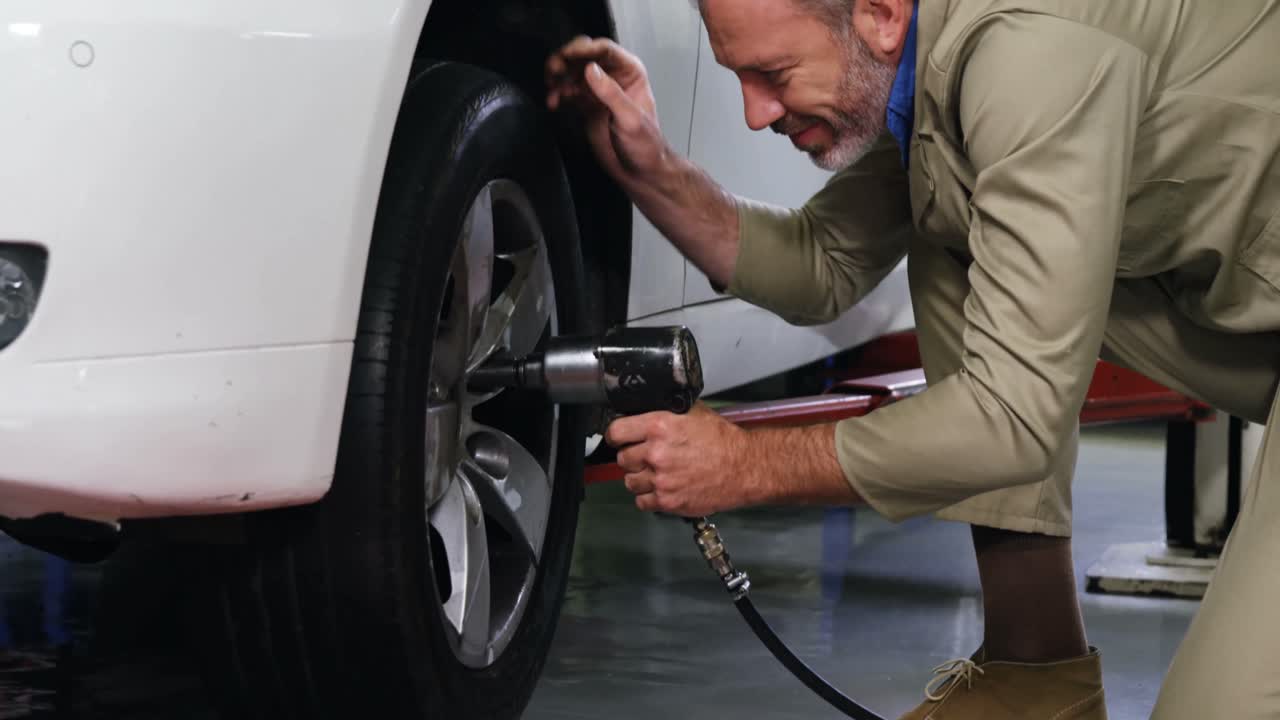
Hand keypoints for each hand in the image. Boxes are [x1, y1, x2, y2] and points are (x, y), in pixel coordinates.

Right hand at [545, 36, 669, 183]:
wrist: (640, 172)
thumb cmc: (646, 146)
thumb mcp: (630, 119)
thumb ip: (610, 94)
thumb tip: (591, 70)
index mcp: (630, 73)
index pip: (605, 51)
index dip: (584, 49)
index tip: (568, 55)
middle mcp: (612, 77)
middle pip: (584, 56)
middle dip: (566, 59)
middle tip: (554, 70)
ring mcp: (597, 91)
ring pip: (571, 72)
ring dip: (557, 76)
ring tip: (551, 86)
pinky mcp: (585, 105)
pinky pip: (566, 91)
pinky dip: (556, 94)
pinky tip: (553, 102)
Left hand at [606, 403, 759, 516]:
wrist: (744, 467)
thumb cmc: (723, 441)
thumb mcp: (693, 412)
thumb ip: (664, 412)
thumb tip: (643, 412)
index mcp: (659, 426)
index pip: (616, 432)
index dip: (616, 435)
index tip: (620, 438)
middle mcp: (656, 453)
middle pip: (622, 458)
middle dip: (632, 457)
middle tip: (647, 457)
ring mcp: (661, 480)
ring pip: (629, 482)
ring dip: (639, 478)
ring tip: (656, 474)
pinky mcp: (668, 501)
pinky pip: (641, 502)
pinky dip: (648, 497)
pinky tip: (662, 488)